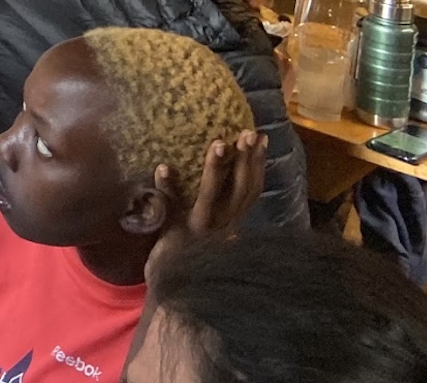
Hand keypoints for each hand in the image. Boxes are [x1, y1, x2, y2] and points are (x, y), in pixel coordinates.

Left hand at [146, 128, 267, 282]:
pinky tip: (163, 167)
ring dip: (216, 169)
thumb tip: (232, 182)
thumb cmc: (192, 256)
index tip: (263, 137)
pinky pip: (171, 208)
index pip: (251, 190)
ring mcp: (199, 231)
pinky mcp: (175, 236)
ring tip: (217, 143)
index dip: (258, 164)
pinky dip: (168, 188)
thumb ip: (223, 211)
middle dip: (246, 160)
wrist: (173, 293)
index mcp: (231, 222)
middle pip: (240, 191)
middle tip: (249, 132)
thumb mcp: (214, 232)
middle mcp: (221, 226)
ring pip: (211, 197)